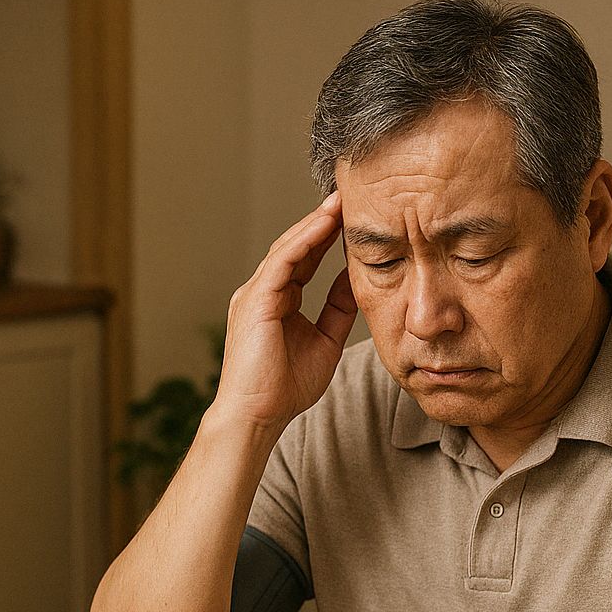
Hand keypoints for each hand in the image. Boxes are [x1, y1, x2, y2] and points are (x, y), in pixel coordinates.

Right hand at [215, 191, 357, 429]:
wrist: (258, 415)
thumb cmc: (285, 389)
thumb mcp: (325, 341)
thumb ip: (338, 310)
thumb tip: (357, 281)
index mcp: (276, 301)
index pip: (304, 260)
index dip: (326, 237)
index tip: (352, 218)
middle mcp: (262, 292)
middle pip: (295, 246)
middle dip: (321, 221)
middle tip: (348, 195)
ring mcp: (254, 294)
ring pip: (287, 247)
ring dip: (314, 223)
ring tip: (339, 201)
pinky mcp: (254, 300)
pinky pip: (282, 262)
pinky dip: (304, 240)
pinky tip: (324, 223)